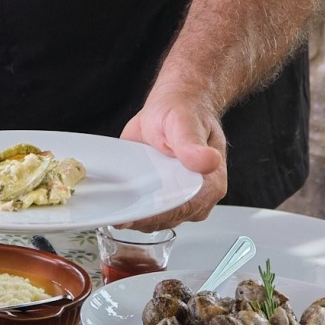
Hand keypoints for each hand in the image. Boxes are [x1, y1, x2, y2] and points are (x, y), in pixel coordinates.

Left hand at [121, 88, 227, 225]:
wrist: (174, 104)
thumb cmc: (183, 111)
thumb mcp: (184, 122)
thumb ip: (191, 144)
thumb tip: (208, 161)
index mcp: (209, 183)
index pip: (183, 208)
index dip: (158, 215)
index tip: (135, 218)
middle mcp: (197, 196)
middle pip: (168, 218)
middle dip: (143, 220)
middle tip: (118, 218)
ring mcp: (178, 197)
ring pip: (157, 219)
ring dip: (136, 218)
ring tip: (115, 215)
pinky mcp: (162, 194)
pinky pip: (148, 208)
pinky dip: (133, 209)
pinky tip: (117, 208)